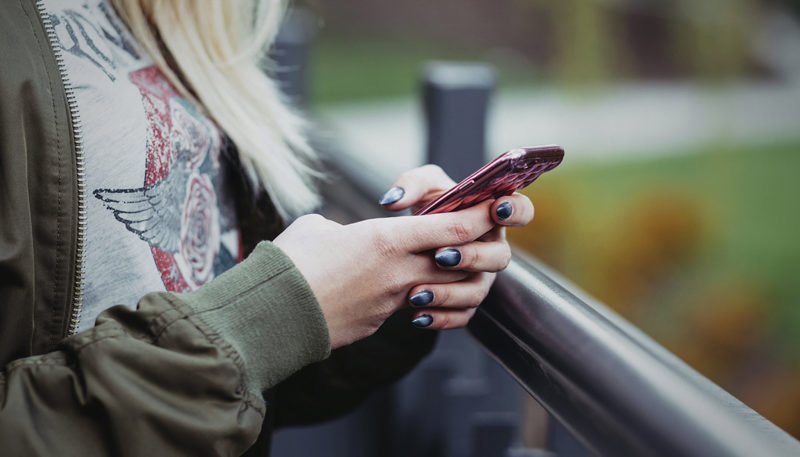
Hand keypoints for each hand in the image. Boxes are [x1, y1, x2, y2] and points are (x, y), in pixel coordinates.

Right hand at [273, 200, 497, 348]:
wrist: (271, 315)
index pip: (454, 228)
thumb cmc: (289, 263)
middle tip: (474, 236)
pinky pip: (414, 308)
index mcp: (386, 240)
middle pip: (460, 260)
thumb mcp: (318, 228)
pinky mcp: (380, 323)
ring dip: (451, 278)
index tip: (493, 206)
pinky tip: (408, 292)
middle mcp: (399, 272)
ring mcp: (392, 302)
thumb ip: (345, 228)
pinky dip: (421, 299)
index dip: (480, 216)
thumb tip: (347, 236)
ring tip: (440, 266)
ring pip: (443, 288)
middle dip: (475, 248)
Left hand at [378, 165, 534, 329]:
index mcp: (492, 216)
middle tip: (440, 255)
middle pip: (500, 257)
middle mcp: (492, 249)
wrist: (410, 243)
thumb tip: (393, 201)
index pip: (521, 211)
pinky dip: (439, 318)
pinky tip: (417, 315)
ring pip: (477, 291)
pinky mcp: (465, 302)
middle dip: (472, 256)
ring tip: (417, 292)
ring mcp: (481, 278)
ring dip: (449, 292)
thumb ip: (411, 184)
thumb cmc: (427, 208)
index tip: (496, 209)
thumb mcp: (421, 188)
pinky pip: (461, 316)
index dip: (515, 211)